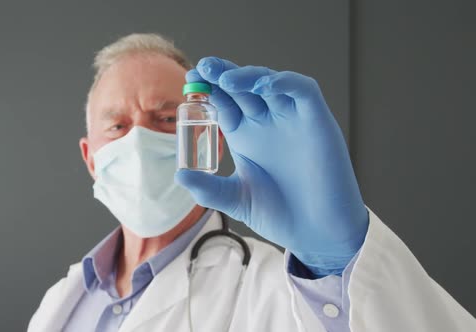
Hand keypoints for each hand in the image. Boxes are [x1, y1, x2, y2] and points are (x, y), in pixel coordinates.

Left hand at [175, 57, 368, 276]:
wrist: (317, 233)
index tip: (189, 81)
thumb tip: (179, 175)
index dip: (207, 90)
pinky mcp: (317, 121)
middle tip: (202, 69)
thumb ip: (209, 188)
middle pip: (242, 87)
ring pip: (269, 83)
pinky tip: (263, 86)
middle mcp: (267, 123)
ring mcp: (291, 120)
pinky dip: (284, 83)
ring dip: (248, 75)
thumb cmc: (280, 215)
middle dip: (222, 74)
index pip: (224, 102)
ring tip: (226, 78)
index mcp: (245, 136)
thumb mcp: (236, 199)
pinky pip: (303, 91)